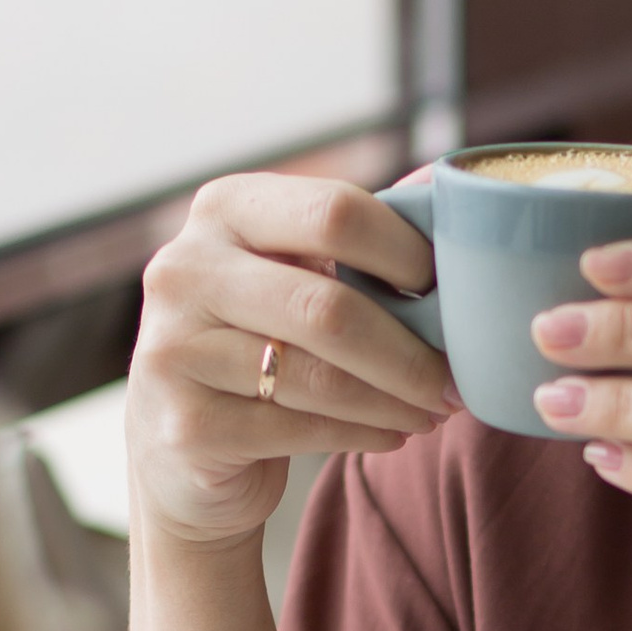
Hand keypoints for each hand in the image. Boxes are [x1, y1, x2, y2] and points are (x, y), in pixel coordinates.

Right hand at [127, 173, 452, 552]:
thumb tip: (443, 185)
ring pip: (319, 378)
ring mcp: (174, 349)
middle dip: (410, 352)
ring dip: (395, 401)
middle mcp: (185, 270)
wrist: (184, 444)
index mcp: (224, 209)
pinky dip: (363, 435)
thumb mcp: (295, 270)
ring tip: (435, 410)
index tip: (449, 289)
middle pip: (328, 307)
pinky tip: (392, 434)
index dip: (406, 253)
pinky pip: (301, 430)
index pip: (333, 212)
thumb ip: (356, 231)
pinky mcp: (185, 426)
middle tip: (457, 379)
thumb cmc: (260, 340)